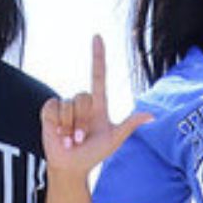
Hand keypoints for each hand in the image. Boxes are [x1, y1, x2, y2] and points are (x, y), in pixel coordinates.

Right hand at [40, 35, 152, 174]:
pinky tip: (58, 134)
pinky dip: (57, 123)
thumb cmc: (94, 154)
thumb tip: (152, 115)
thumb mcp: (114, 140)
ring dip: (70, 127)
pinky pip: (53, 107)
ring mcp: (65, 106)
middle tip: (81, 139)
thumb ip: (129, 125)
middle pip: (83, 96)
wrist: (72, 166)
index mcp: (98, 105)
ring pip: (68, 104)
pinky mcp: (49, 111)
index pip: (98, 75)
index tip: (97, 36)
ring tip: (70, 139)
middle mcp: (81, 102)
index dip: (98, 56)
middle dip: (82, 121)